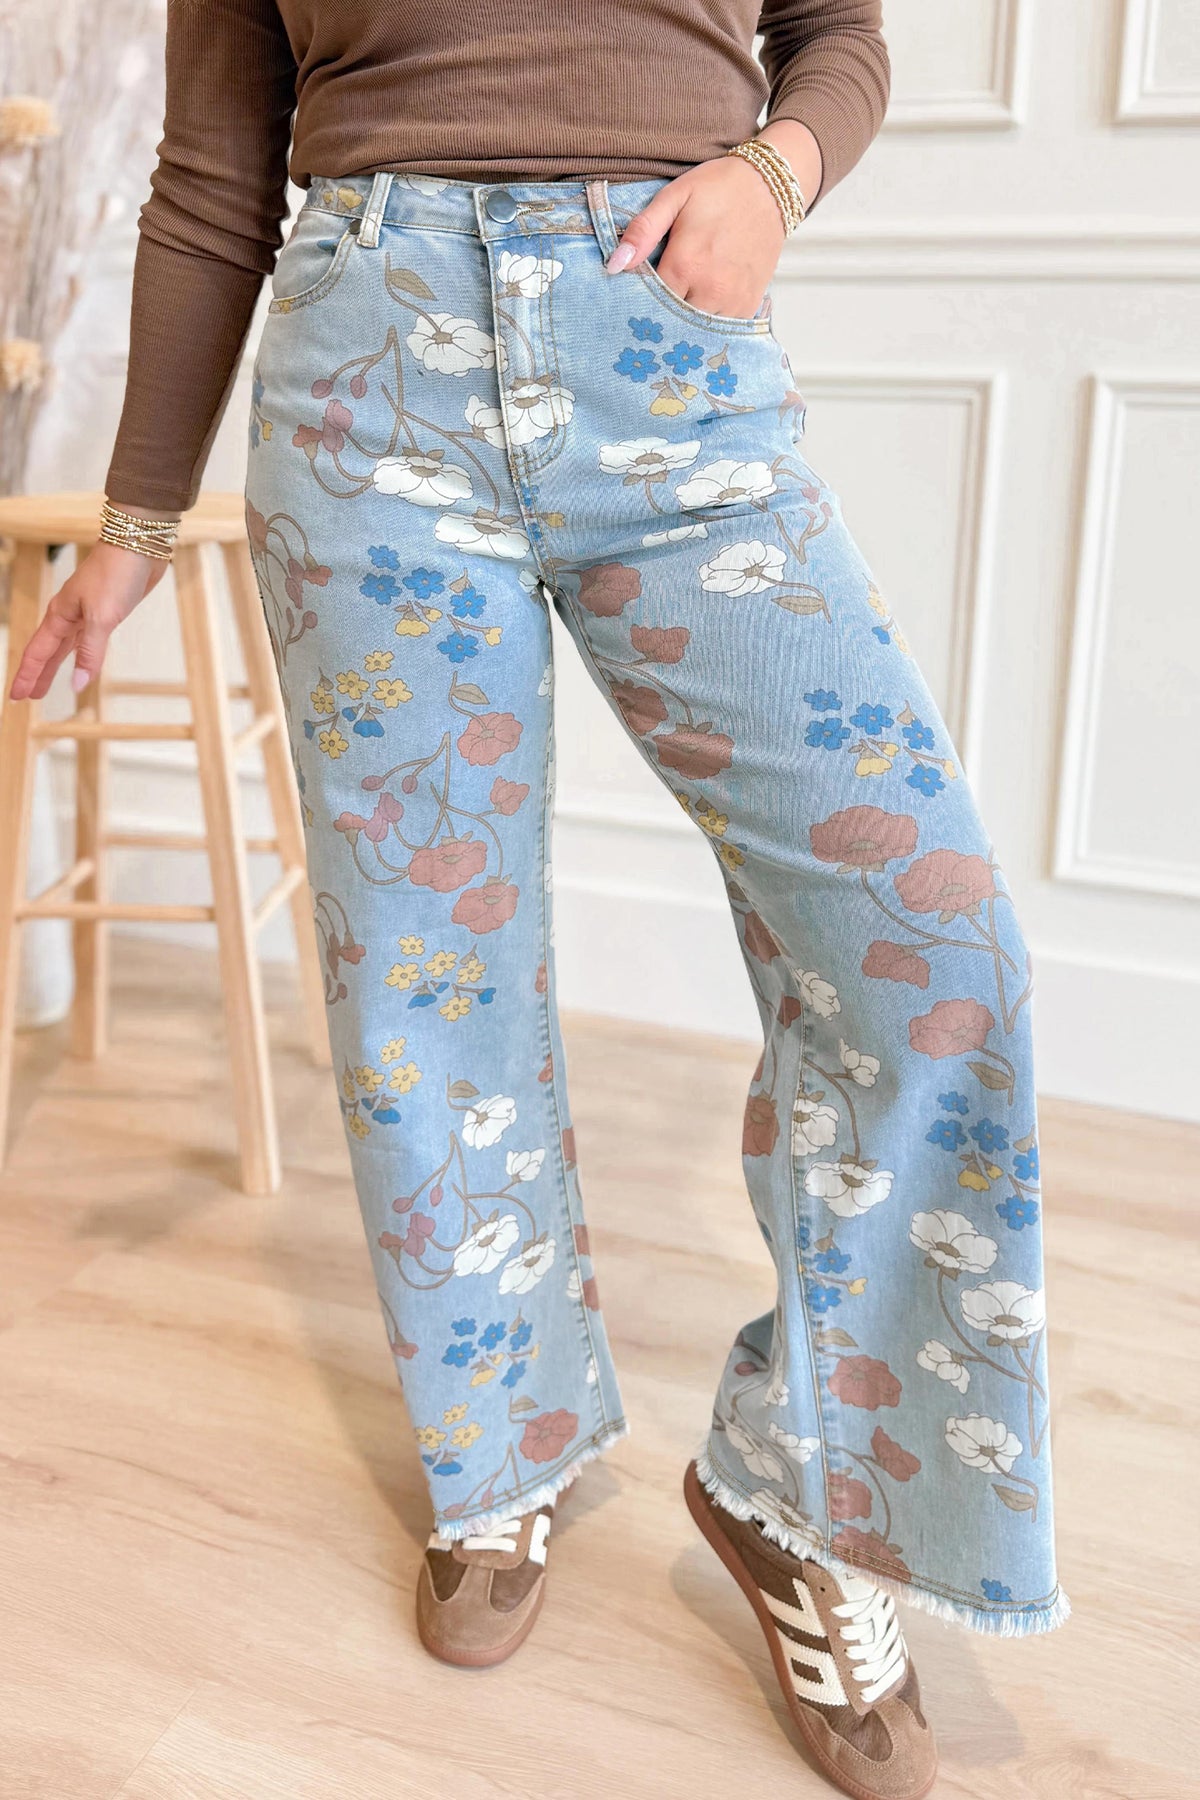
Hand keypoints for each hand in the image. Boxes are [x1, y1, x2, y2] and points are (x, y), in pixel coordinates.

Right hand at [8, 539, 168, 701]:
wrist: (138, 546)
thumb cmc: (115, 574)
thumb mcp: (102, 617)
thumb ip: (90, 652)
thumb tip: (78, 684)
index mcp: (60, 616)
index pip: (38, 653)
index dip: (27, 676)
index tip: (17, 696)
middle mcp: (69, 615)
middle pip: (48, 652)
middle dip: (37, 675)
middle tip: (27, 697)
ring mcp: (86, 613)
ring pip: (65, 647)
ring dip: (55, 667)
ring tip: (46, 686)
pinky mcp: (106, 611)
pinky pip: (86, 640)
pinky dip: (80, 654)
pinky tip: (81, 661)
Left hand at [605, 122, 821, 319]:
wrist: (770, 186)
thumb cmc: (719, 188)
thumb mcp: (674, 197)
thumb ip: (643, 231)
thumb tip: (614, 264)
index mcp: (686, 264)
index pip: (649, 301)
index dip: (639, 299)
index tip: (635, 294)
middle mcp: (710, 288)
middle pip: (672, 320)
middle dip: (661, 315)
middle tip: (653, 306)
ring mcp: (733, 299)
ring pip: (697, 329)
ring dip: (684, 321)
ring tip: (678, 305)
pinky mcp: (749, 303)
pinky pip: (721, 327)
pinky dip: (708, 321)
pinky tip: (701, 305)